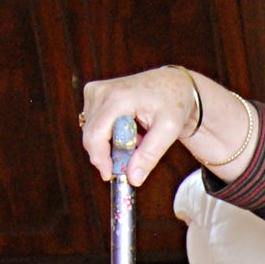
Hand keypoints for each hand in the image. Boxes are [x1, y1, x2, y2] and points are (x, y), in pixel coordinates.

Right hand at [79, 66, 198, 187]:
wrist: (173, 84)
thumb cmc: (173, 104)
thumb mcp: (168, 130)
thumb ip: (149, 155)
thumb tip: (133, 179)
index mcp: (117, 97)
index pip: (96, 135)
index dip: (100, 159)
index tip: (109, 176)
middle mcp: (100, 91)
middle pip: (91, 136)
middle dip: (108, 153)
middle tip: (133, 158)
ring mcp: (94, 91)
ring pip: (91, 132)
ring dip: (112, 143)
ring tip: (138, 137)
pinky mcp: (93, 94)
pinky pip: (94, 125)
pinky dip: (109, 134)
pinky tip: (129, 129)